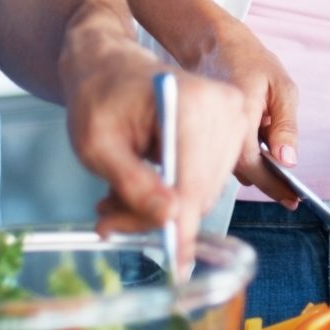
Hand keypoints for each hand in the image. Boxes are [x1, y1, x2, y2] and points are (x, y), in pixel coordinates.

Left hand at [62, 32, 242, 251]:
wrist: (110, 64)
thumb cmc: (99, 97)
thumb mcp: (97, 146)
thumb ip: (133, 184)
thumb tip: (171, 220)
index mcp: (191, 104)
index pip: (193, 182)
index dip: (181, 229)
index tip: (176, 264)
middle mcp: (224, 108)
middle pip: (201, 191)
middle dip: (159, 217)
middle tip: (109, 221)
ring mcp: (233, 117)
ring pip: (205, 191)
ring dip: (165, 206)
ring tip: (118, 200)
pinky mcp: (232, 128)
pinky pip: (208, 179)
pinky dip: (177, 192)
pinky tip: (144, 186)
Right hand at [189, 16, 302, 204]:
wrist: (211, 44)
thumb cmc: (248, 59)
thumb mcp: (281, 87)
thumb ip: (286, 124)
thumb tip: (288, 160)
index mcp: (239, 119)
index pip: (255, 168)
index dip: (275, 186)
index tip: (294, 200)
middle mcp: (220, 132)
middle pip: (246, 173)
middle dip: (268, 183)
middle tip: (292, 192)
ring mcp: (210, 134)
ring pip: (236, 167)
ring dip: (256, 170)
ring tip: (276, 164)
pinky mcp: (208, 134)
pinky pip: (228, 155)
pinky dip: (245, 157)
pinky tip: (258, 143)